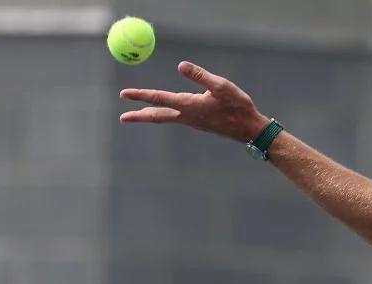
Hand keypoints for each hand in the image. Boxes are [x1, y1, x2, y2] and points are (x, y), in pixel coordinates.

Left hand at [119, 61, 269, 141]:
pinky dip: (165, 115)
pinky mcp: (199, 123)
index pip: (159, 98)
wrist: (249, 129)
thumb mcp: (221, 86)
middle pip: (157, 116)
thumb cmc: (238, 106)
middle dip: (139, 116)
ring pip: (166, 118)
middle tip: (122, 117)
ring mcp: (193, 122)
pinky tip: (167, 113)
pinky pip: (177, 118)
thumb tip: (181, 65)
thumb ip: (200, 75)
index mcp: (189, 105)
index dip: (140, 95)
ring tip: (137, 115)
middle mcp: (187, 116)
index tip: (124, 94)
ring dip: (150, 116)